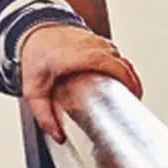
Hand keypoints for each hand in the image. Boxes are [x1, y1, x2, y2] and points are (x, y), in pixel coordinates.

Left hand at [19, 23, 140, 142]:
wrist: (33, 32)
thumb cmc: (34, 57)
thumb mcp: (33, 90)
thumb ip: (43, 115)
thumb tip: (57, 135)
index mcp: (73, 57)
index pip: (108, 64)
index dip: (125, 78)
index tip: (132, 94)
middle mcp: (87, 46)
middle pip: (121, 63)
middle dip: (132, 83)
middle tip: (134, 102)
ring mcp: (94, 40)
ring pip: (121, 58)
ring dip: (129, 75)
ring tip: (129, 95)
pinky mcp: (98, 40)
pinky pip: (117, 54)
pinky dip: (123, 67)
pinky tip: (122, 81)